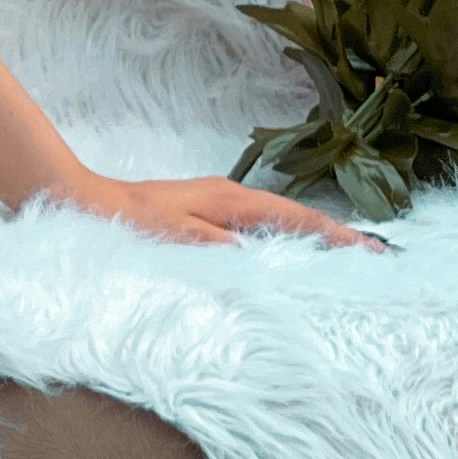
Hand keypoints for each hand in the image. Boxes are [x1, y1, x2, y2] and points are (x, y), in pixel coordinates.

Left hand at [44, 171, 385, 253]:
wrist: (81, 202)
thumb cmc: (125, 224)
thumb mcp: (176, 240)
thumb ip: (221, 249)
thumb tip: (264, 260)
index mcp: (232, 201)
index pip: (299, 221)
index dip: (339, 237)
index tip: (376, 251)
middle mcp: (231, 197)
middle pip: (296, 218)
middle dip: (336, 237)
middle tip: (376, 258)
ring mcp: (217, 204)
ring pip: (278, 222)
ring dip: (311, 239)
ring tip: (344, 260)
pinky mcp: (202, 215)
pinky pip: (256, 229)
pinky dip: (282, 241)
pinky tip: (286, 258)